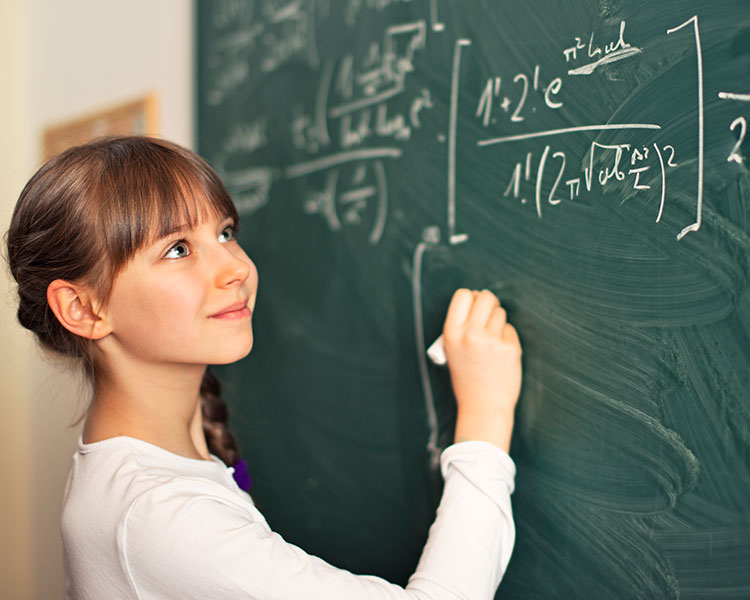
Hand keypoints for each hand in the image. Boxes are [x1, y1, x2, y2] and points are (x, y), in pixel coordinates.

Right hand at [442, 289, 521, 451]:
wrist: (483, 407)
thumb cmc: (467, 379)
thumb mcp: (452, 350)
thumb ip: (461, 325)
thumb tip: (477, 298)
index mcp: (451, 333)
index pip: (463, 295)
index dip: (471, 297)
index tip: (474, 306)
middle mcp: (470, 334)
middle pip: (485, 297)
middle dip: (488, 303)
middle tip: (488, 316)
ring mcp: (491, 340)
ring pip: (500, 312)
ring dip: (498, 321)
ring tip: (492, 340)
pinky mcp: (510, 348)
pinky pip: (510, 329)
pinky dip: (507, 337)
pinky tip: (501, 353)